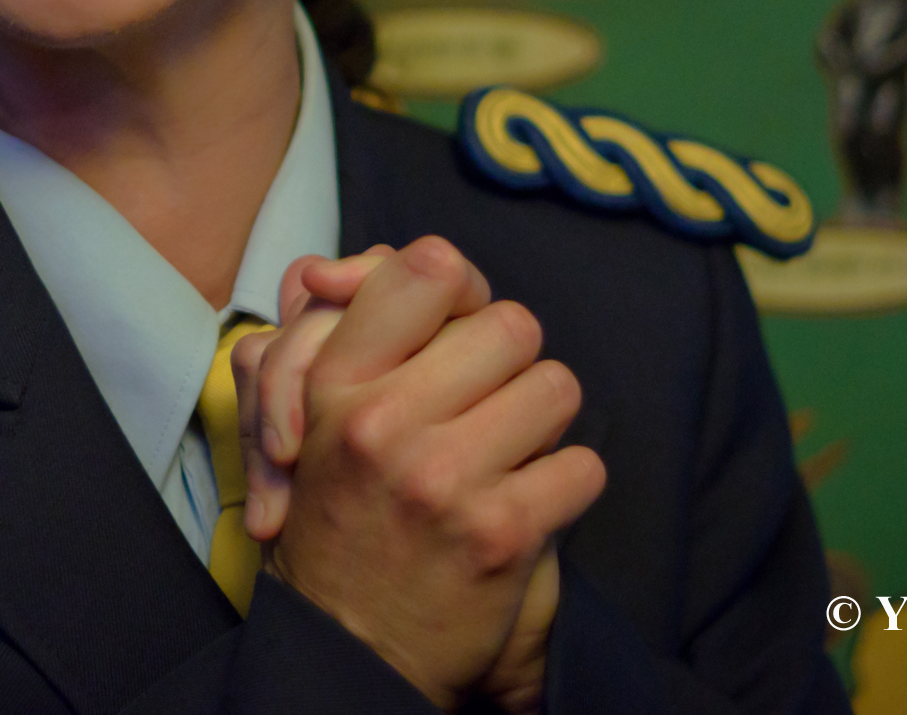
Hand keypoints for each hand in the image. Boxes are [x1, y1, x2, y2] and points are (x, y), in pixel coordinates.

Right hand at [242, 237, 604, 706]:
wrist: (349, 649)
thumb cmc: (343, 518)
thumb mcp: (323, 414)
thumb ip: (371, 328)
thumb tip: (437, 256)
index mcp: (336, 384)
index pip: (428, 269)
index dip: (461, 291)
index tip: (456, 327)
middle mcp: (383, 422)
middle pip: (511, 325)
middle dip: (511, 364)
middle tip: (485, 406)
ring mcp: (442, 478)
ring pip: (555, 388)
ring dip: (542, 424)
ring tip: (505, 457)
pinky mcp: (499, 533)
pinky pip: (582, 467)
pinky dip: (565, 489)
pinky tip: (525, 510)